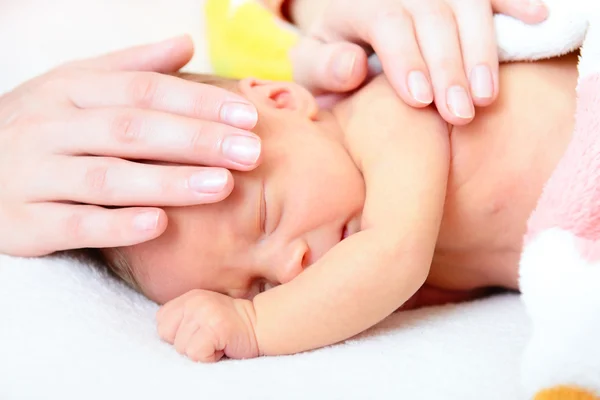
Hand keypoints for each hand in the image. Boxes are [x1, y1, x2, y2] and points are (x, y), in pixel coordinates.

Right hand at [0, 35, 260, 256]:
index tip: (247, 116)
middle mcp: (51, 127)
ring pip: (106, 177)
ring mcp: (34, 174)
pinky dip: (116, 226)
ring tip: (221, 186)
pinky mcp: (23, 222)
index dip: (197, 102)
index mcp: (70, 90)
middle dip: (195, 140)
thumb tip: (185, 42)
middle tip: (249, 152)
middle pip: (131, 130)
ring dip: (166, 182)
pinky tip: (159, 225)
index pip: (143, 90)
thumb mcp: (75, 86)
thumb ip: (131, 67)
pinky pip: (72, 224)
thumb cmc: (41, 126)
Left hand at [156, 290, 259, 361]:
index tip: (198, 333)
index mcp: (189, 298)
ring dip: (200, 351)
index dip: (177, 334)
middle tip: (208, 338)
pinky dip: (208, 358)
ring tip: (217, 341)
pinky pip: (196, 354)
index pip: (162, 323)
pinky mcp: (215, 328)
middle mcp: (194, 302)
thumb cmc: (231, 325)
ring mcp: (204, 313)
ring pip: (181, 347)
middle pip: (167, 336)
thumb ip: (183, 318)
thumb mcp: (203, 312)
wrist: (261, 323)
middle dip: (186, 344)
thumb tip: (165, 335)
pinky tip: (222, 347)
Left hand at [290, 0, 547, 124]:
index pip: (387, 21)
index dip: (406, 58)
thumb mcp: (311, 67)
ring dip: (482, 49)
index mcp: (354, 3)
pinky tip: (538, 19)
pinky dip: (516, 2)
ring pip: (466, 3)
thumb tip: (352, 67)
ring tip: (487, 96)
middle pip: (432, 14)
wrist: (346, 35)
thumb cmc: (331, 59)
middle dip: (449, 66)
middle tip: (460, 113)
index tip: (421, 99)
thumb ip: (324, 69)